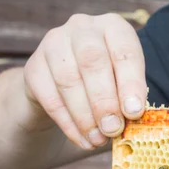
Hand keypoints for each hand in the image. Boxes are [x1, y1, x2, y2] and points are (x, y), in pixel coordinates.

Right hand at [23, 13, 145, 149]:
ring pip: (68, 80)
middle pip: (92, 61)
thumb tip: (133, 121)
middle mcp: (82, 28)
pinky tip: (83, 140)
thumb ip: (129, 100)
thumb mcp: (123, 87)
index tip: (134, 112)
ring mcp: (54, 44)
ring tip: (98, 140)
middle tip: (113, 129)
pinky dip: (69, 124)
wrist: (63, 87)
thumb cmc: (107, 86)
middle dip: (104, 100)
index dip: (130, 83)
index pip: (124, 51)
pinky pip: (50, 98)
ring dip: (86, 116)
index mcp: (113, 28)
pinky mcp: (33, 67)